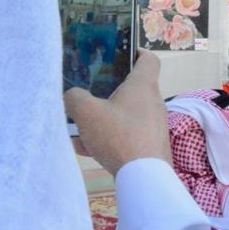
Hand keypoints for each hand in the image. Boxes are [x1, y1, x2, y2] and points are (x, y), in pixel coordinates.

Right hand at [64, 50, 172, 173]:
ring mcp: (154, 126)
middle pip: (132, 89)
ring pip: (125, 115)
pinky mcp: (151, 146)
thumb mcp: (87, 113)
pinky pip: (127, 136)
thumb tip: (73, 96)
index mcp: (143, 86)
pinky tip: (87, 149)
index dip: (136, 52)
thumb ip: (75, 98)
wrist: (144, 177)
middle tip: (90, 93)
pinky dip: (109, 139)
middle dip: (110, 91)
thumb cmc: (119, 136)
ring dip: (104, 119)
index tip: (121, 54)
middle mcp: (153, 103)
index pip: (148, 59)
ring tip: (80, 128)